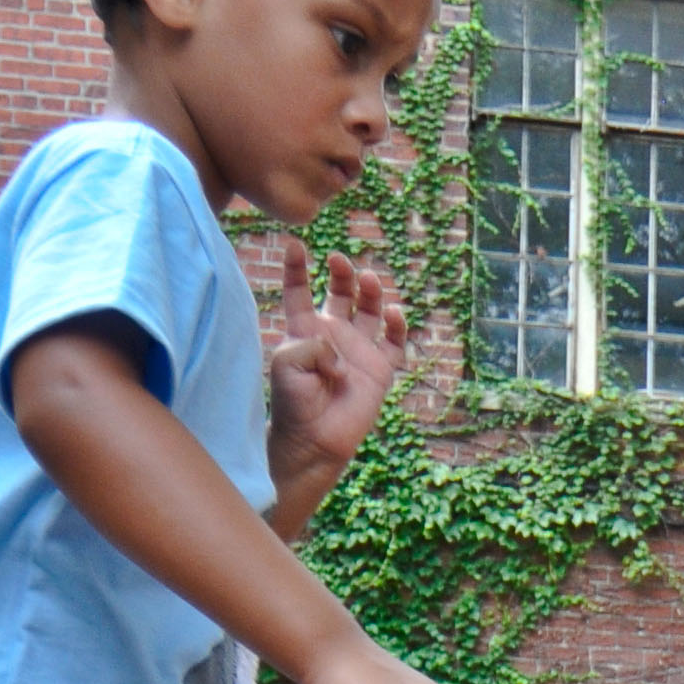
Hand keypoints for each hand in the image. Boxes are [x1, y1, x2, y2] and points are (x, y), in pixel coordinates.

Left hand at [262, 248, 408, 486]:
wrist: (314, 439)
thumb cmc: (293, 402)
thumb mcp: (286, 363)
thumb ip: (310, 345)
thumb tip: (341, 351)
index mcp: (304, 330)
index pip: (299, 291)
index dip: (297, 268)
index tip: (295, 244)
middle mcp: (333, 334)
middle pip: (340, 292)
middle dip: (341, 273)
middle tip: (340, 260)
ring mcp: (358, 350)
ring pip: (369, 309)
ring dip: (370, 291)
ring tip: (368, 279)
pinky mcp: (380, 369)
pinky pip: (394, 342)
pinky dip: (397, 326)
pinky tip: (393, 313)